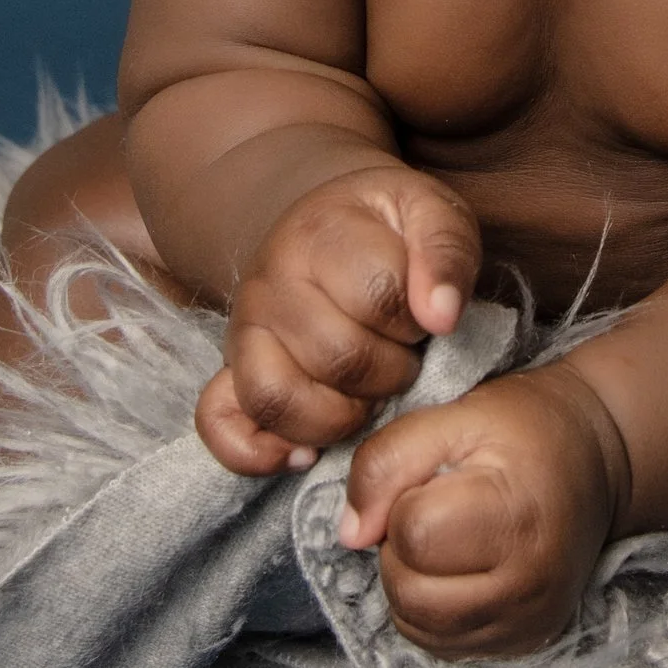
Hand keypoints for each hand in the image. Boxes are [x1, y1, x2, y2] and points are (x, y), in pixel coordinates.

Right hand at [195, 165, 479, 477]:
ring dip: (342, 416)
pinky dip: (260, 452)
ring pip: (281, 401)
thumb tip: (441, 317)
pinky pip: (222, 426)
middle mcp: (269, 284)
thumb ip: (446, 252)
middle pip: (339, 359)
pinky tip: (306, 454)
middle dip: (393, 371)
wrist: (331, 226)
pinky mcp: (228, 373)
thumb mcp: (432, 213)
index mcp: (321, 235)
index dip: (416, 319)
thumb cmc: (389, 228)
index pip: (378, 297)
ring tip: (367, 395)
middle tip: (404, 355)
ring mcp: (242, 332)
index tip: (423, 313)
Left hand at [338, 363, 631, 658]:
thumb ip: (387, 461)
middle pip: (409, 591)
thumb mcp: (453, 418)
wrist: (595, 462)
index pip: (413, 533)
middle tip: (434, 510)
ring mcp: (528, 620)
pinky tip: (456, 571)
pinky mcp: (525, 641)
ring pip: (418, 626)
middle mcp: (529, 582)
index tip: (433, 480)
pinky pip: (443, 645)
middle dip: (401, 549)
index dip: (402, 502)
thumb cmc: (523, 432)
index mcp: (515, 515)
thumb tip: (349, 533)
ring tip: (444, 540)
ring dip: (410, 582)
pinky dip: (430, 610)